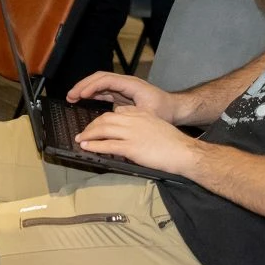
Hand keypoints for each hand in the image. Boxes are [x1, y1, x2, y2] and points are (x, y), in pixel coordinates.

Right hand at [68, 71, 178, 123]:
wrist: (175, 109)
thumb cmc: (165, 110)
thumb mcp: (150, 114)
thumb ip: (133, 115)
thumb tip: (116, 117)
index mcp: (131, 84)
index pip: (106, 80)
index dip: (92, 86)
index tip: (81, 95)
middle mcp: (125, 83)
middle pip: (100, 78)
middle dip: (84, 85)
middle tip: (70, 96)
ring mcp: (123, 88)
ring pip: (100, 84)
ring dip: (86, 89)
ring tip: (72, 97)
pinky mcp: (122, 94)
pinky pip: (104, 91)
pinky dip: (92, 94)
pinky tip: (84, 99)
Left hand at [76, 105, 198, 175]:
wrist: (183, 152)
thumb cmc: (172, 143)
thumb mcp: (155, 125)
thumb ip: (140, 123)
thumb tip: (127, 130)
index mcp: (140, 113)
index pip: (115, 113)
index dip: (102, 119)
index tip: (96, 126)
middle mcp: (134, 120)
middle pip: (105, 119)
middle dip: (91, 126)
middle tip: (83, 133)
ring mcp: (132, 133)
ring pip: (103, 129)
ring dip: (88, 135)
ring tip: (81, 140)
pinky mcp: (131, 147)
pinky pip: (107, 145)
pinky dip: (94, 146)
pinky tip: (87, 148)